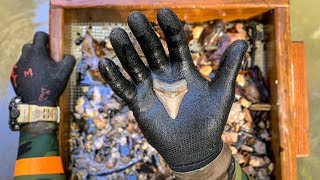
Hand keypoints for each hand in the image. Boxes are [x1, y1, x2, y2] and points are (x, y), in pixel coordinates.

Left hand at [10, 32, 74, 106]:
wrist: (37, 102)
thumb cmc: (52, 85)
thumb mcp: (66, 71)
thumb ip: (69, 59)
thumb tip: (69, 56)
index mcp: (37, 52)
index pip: (39, 35)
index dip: (46, 37)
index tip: (50, 44)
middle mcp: (25, 56)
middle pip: (31, 46)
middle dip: (39, 50)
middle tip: (47, 59)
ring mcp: (18, 65)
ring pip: (25, 57)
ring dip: (33, 60)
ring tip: (42, 71)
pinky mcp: (14, 74)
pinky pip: (22, 68)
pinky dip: (28, 70)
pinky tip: (36, 79)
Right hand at [99, 9, 247, 171]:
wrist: (196, 147)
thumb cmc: (210, 119)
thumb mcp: (222, 92)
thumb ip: (229, 67)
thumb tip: (243, 40)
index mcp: (183, 68)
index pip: (175, 42)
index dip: (169, 28)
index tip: (162, 12)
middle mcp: (164, 74)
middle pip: (152, 49)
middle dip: (144, 34)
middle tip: (134, 16)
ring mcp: (150, 87)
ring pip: (135, 65)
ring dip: (125, 51)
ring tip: (116, 34)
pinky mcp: (138, 102)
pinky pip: (123, 88)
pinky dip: (114, 77)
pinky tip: (104, 63)